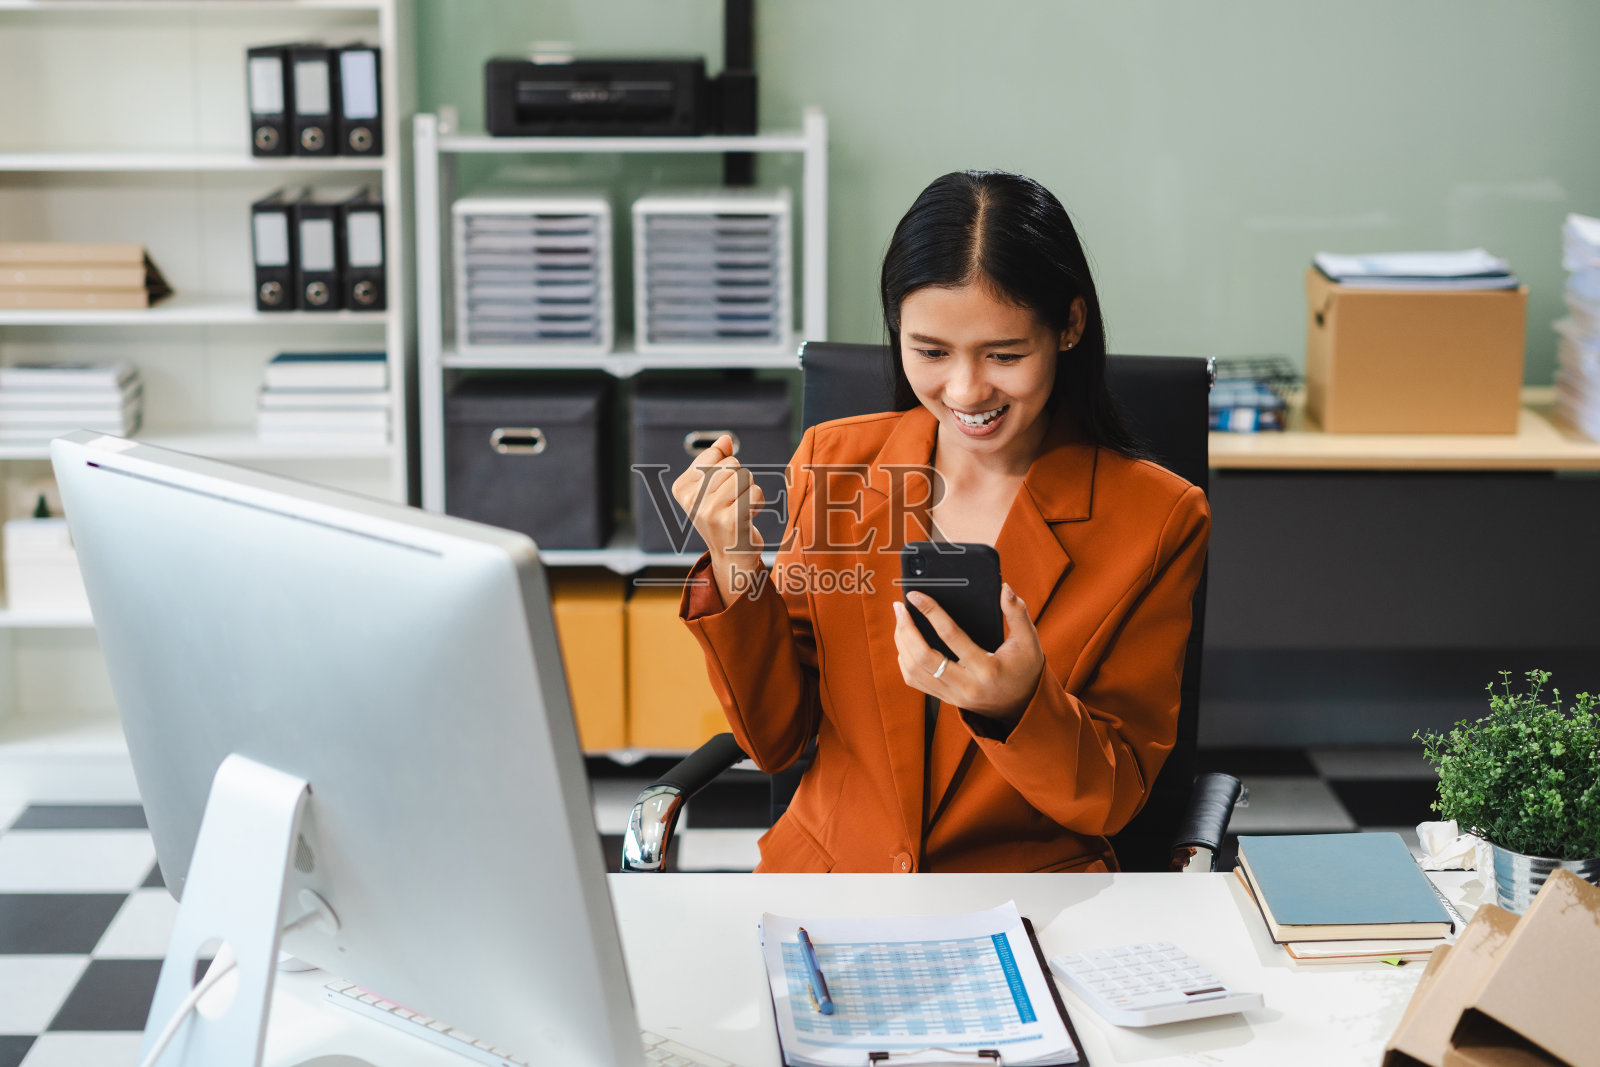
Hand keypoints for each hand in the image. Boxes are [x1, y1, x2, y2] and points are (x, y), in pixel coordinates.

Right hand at [671, 433, 766, 602]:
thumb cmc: (723, 516)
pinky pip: (756, 492)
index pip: (714, 455)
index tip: (719, 491)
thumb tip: (725, 438)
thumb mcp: (713, 487)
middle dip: (739, 480)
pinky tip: (748, 517)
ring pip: (744, 476)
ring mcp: (710, 510)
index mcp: (681, 488)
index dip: (725, 469)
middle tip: (732, 502)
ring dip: (749, 491)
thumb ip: (717, 459)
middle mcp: (691, 500)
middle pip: (731, 464)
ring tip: (740, 508)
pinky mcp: (731, 519)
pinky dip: (758, 502)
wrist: (731, 556)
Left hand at [891, 584, 1043, 724]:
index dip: (931, 612)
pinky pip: (914, 681)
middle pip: (922, 657)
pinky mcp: (945, 699)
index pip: (951, 636)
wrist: (1022, 707)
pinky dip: (904, 660)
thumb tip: (1005, 589)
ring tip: (901, 620)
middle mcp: (966, 685)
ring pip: (913, 670)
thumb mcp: (1028, 642)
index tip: (916, 595)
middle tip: (899, 607)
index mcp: (986, 669)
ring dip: (902, 643)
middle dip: (906, 629)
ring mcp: (953, 695)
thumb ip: (1017, 613)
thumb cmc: (1024, 670)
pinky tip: (905, 643)